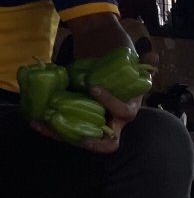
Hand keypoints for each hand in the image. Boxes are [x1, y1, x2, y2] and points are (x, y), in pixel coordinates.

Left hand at [32, 48, 156, 153]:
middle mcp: (111, 123)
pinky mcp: (77, 122)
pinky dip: (50, 129)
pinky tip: (35, 122)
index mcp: (127, 110)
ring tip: (42, 124)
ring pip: (79, 139)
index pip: (124, 113)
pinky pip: (65, 131)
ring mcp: (93, 125)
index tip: (94, 88)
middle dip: (94, 142)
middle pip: (107, 142)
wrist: (100, 69)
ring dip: (60, 135)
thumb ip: (143, 62)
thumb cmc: (116, 69)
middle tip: (82, 139)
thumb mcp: (131, 65)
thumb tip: (154, 55)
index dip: (111, 103)